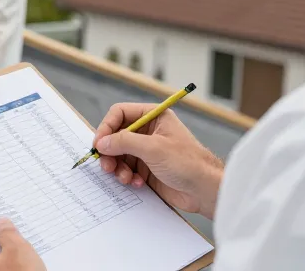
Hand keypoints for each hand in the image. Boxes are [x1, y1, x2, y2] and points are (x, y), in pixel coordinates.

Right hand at [94, 103, 223, 218]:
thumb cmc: (188, 163)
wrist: (205, 191)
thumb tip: (102, 142)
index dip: (107, 127)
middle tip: (107, 166)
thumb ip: (124, 142)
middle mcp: (149, 131)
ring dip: (118, 167)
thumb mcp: (153, 148)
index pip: (120, 113)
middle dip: (110, 151)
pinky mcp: (147, 168)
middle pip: (116, 135)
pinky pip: (127, 169)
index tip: (99, 144)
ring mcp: (147, 150)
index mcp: (153, 116)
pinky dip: (127, 177)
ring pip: (119, 154)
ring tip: (125, 177)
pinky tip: (137, 183)